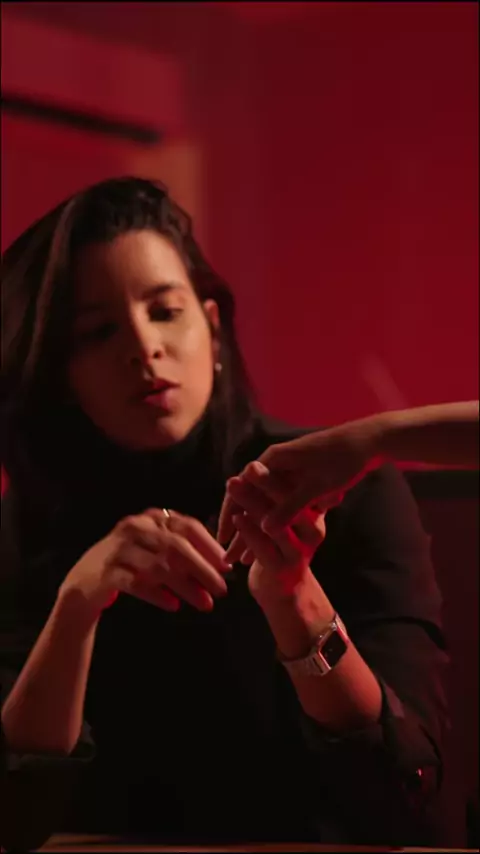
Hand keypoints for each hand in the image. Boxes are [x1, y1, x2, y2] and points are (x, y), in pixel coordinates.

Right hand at [59, 509, 231, 616]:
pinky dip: (157, 595)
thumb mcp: (156, 550)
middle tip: (222, 590)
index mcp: (152, 518)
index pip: (187, 526)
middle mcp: (135, 528)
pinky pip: (137, 584)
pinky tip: (174, 605)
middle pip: (176, 546)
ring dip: (186, 587)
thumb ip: (184, 554)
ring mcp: (119, 549)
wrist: (85, 581)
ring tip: (205, 604)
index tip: (227, 566)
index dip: (210, 546)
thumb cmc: (131, 564)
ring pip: (159, 567)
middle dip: (203, 569)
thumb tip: (221, 568)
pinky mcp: (107, 573)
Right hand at [218, 420, 378, 540]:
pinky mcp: (301, 476)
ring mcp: (288, 470)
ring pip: (265, 504)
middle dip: (240, 529)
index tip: (223, 540)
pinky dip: (276, 521)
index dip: (230, 517)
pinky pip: (281, 501)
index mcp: (273, 460)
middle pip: (249, 500)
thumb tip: (265, 529)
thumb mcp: (316, 487)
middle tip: (230, 555)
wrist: (369, 441)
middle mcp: (275, 463)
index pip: (240, 490)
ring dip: (257, 529)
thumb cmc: (342, 461)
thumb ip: (290, 507)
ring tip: (249, 556)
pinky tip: (273, 541)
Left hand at [223, 462, 325, 604]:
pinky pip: (264, 546)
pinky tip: (235, 518)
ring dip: (252, 502)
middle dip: (266, 484)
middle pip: (290, 504)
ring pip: (275, 523)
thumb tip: (256, 466)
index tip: (256, 463)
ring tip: (234, 484)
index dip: (275, 478)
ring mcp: (299, 552)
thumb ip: (277, 499)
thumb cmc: (280, 549)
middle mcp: (312, 534)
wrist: (285, 593)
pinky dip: (248, 531)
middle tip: (249, 467)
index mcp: (314, 518)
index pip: (297, 493)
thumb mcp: (284, 521)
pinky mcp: (283, 569)